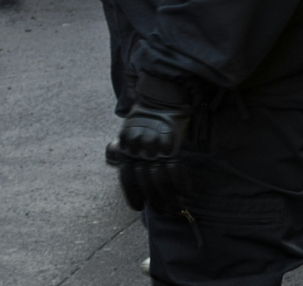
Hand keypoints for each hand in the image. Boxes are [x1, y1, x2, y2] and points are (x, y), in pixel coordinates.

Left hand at [116, 76, 194, 211]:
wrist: (166, 92)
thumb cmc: (151, 109)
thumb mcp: (132, 126)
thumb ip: (127, 143)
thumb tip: (117, 155)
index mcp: (126, 145)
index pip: (127, 178)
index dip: (133, 195)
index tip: (138, 208)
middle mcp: (138, 148)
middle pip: (144, 182)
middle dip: (154, 201)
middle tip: (163, 211)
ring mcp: (154, 147)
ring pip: (158, 181)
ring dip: (168, 197)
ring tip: (176, 206)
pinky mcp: (170, 144)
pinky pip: (173, 171)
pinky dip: (179, 184)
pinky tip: (185, 191)